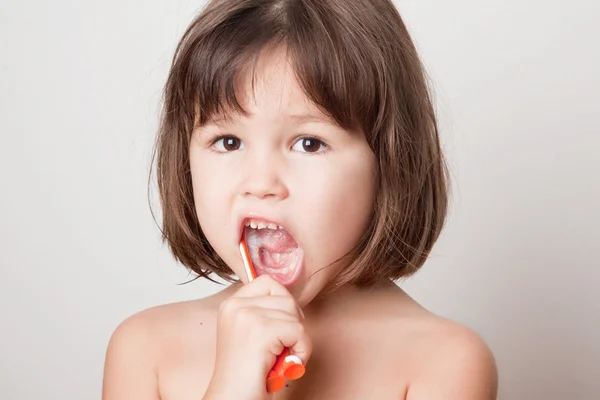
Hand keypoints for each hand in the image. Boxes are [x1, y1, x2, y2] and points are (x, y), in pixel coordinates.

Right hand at [204, 275, 310, 399]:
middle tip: (278, 349)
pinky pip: (300, 332)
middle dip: (292, 325)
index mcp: (231, 304)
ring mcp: (246, 316)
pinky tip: (285, 366)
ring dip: (297, 341)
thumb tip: (292, 298)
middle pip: (286, 298)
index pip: (268, 282)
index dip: (283, 304)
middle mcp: (235, 305)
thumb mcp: (251, 333)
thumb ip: (264, 312)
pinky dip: (301, 351)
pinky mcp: (261, 331)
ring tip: (279, 359)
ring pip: (295, 315)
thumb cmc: (247, 374)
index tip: (280, 329)